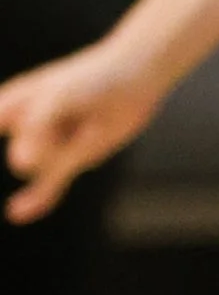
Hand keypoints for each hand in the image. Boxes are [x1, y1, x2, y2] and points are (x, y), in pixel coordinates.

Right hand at [0, 39, 162, 221]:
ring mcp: (46, 144)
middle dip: (39, 146)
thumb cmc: (88, 80)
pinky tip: (17, 213)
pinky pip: (49, 186)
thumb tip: (18, 168)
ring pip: (40, 167)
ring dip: (63, 152)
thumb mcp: (60, 99)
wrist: (130, 80)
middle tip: (69, 124)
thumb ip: (36, 131)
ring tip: (84, 123)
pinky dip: (36, 200)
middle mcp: (22, 125)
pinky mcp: (70, 160)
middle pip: (20, 153)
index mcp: (10, 104)